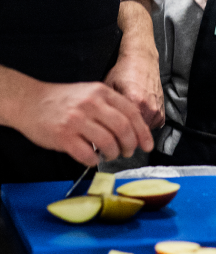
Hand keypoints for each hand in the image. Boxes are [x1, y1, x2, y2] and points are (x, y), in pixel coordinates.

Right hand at [4, 75, 153, 165]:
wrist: (30, 101)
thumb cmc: (62, 100)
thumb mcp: (90, 93)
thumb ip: (110, 105)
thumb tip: (133, 127)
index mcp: (101, 92)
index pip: (131, 112)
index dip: (143, 131)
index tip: (147, 144)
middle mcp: (91, 104)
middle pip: (123, 128)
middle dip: (130, 145)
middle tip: (128, 152)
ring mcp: (77, 120)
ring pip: (107, 142)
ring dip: (113, 153)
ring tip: (110, 155)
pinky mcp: (63, 136)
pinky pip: (86, 154)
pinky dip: (93, 160)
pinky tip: (92, 159)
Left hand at [106, 0, 164, 128]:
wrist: (142, 59)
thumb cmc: (124, 71)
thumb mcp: (108, 88)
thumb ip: (105, 109)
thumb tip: (95, 128)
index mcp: (134, 101)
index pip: (122, 130)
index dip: (111, 138)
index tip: (103, 143)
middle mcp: (148, 106)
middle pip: (133, 134)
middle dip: (122, 139)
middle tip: (112, 140)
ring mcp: (157, 109)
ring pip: (142, 132)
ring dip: (133, 134)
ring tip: (122, 129)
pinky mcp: (162, 110)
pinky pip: (151, 126)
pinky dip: (142, 127)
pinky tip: (133, 120)